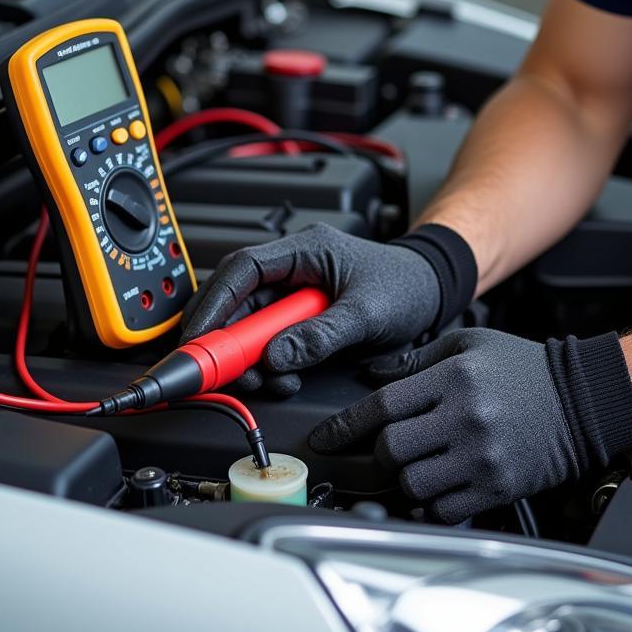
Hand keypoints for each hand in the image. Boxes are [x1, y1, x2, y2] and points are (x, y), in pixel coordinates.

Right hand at [179, 224, 442, 396]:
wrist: (432, 293)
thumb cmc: (407, 286)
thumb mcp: (367, 313)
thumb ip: (321, 335)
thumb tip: (275, 357)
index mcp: (307, 249)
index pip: (244, 268)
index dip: (215, 302)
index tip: (200, 336)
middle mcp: (294, 268)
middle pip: (238, 299)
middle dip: (227, 338)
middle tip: (220, 372)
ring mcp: (296, 293)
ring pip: (251, 324)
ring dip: (249, 357)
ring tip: (263, 381)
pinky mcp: (301, 316)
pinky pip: (271, 340)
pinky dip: (269, 363)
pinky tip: (282, 378)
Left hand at [308, 328, 581, 523]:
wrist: (585, 399)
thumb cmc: (526, 369)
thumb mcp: (469, 346)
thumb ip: (417, 361)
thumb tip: (372, 375)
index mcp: (454, 379)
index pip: (381, 406)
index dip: (344, 425)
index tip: (325, 438)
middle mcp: (465, 418)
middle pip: (390, 450)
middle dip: (375, 453)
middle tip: (379, 450)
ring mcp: (482, 457)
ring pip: (412, 484)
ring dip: (401, 480)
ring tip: (413, 466)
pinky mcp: (498, 487)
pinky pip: (443, 510)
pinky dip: (428, 506)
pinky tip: (432, 490)